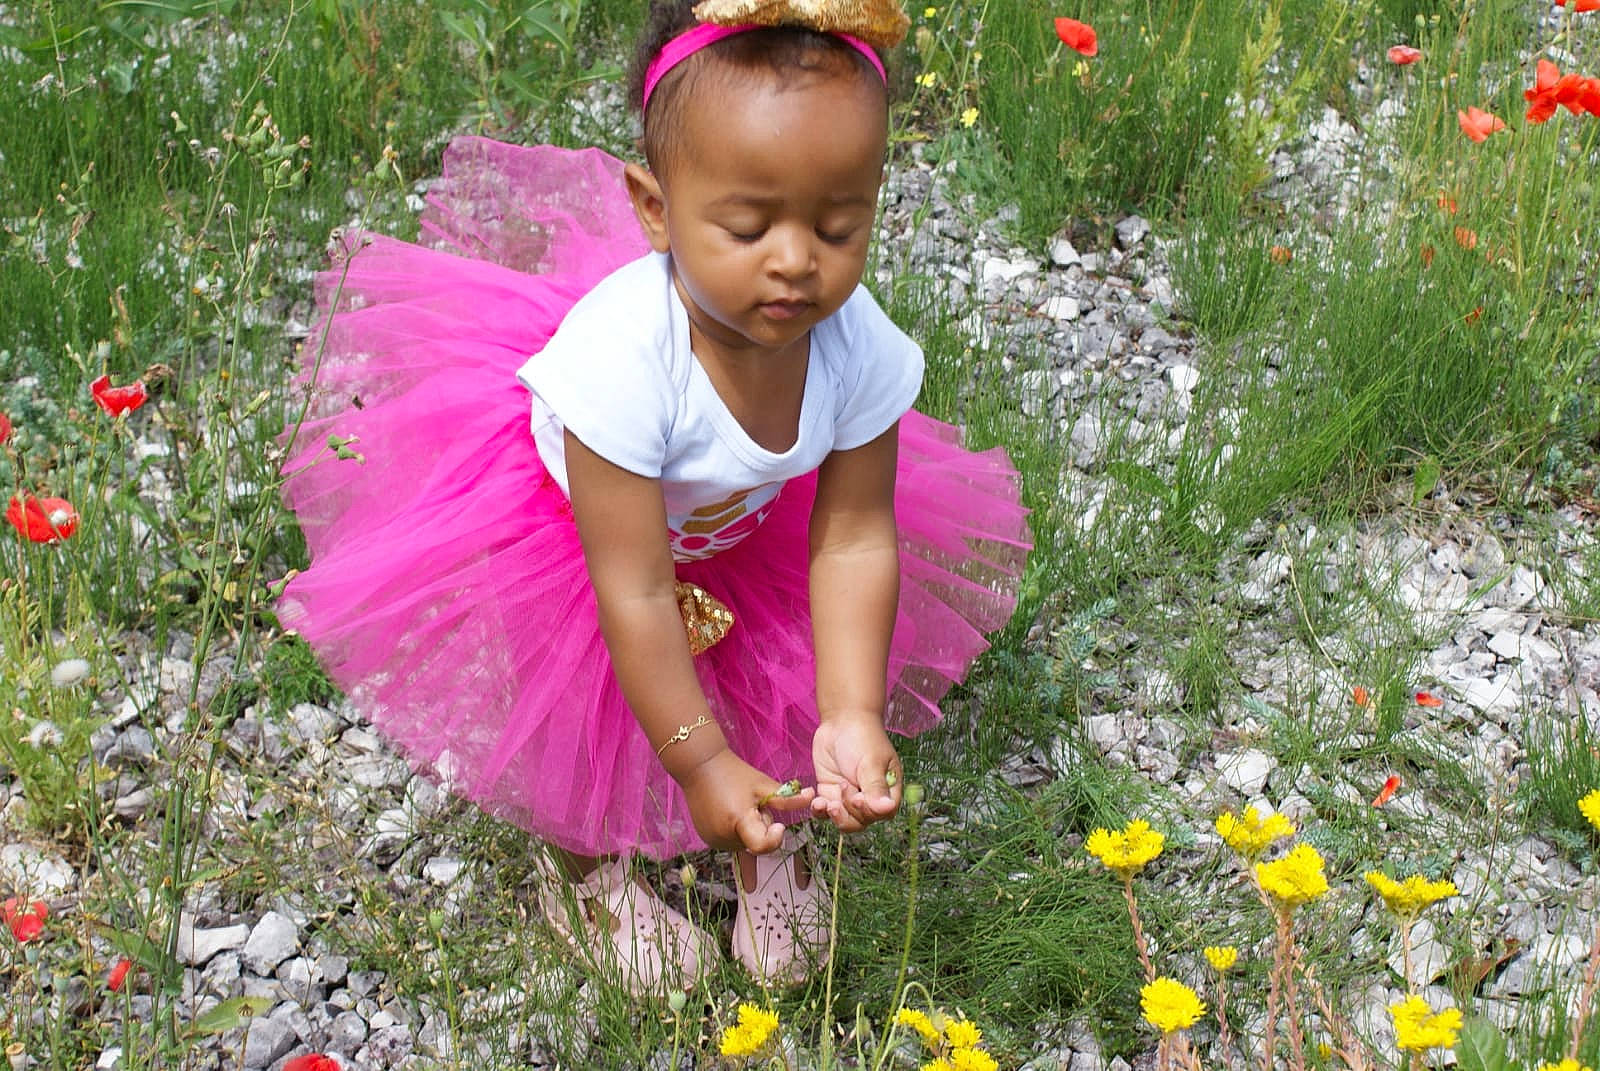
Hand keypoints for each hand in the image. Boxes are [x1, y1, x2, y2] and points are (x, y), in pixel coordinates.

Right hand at [678, 748, 814, 852]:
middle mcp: (723, 836)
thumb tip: (813, 798)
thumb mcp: (763, 785)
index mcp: (739, 822)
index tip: (779, 823)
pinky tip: (729, 810)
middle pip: (755, 844)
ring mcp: (712, 839)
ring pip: (744, 843)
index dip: (775, 837)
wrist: (699, 766)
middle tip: (753, 804)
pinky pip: (730, 841)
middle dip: (760, 828)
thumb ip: (788, 799)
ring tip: (739, 805)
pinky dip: (735, 831)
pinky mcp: (706, 839)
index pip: (762, 847)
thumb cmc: (734, 773)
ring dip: (748, 830)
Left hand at [811, 710, 901, 832]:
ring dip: (834, 816)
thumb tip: (886, 809)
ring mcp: (849, 797)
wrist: (841, 721)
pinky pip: (825, 812)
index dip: (870, 812)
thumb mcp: (871, 761)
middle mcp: (869, 797)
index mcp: (887, 789)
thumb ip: (876, 787)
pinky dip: (819, 811)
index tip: (858, 797)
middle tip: (842, 789)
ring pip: (843, 821)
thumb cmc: (863, 737)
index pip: (883, 814)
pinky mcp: (830, 793)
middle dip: (850, 812)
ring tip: (825, 801)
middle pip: (862, 821)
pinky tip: (815, 800)